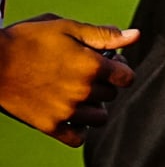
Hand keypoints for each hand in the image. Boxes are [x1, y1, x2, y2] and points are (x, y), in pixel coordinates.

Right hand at [0, 16, 136, 146]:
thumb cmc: (26, 40)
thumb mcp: (66, 28)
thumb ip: (103, 35)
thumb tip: (136, 36)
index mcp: (91, 66)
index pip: (127, 77)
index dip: (120, 68)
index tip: (109, 63)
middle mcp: (82, 91)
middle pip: (112, 95)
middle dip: (104, 84)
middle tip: (85, 73)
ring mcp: (65, 111)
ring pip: (99, 117)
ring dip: (94, 106)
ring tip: (77, 93)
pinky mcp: (48, 125)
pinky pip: (77, 138)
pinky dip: (79, 128)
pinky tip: (71, 114)